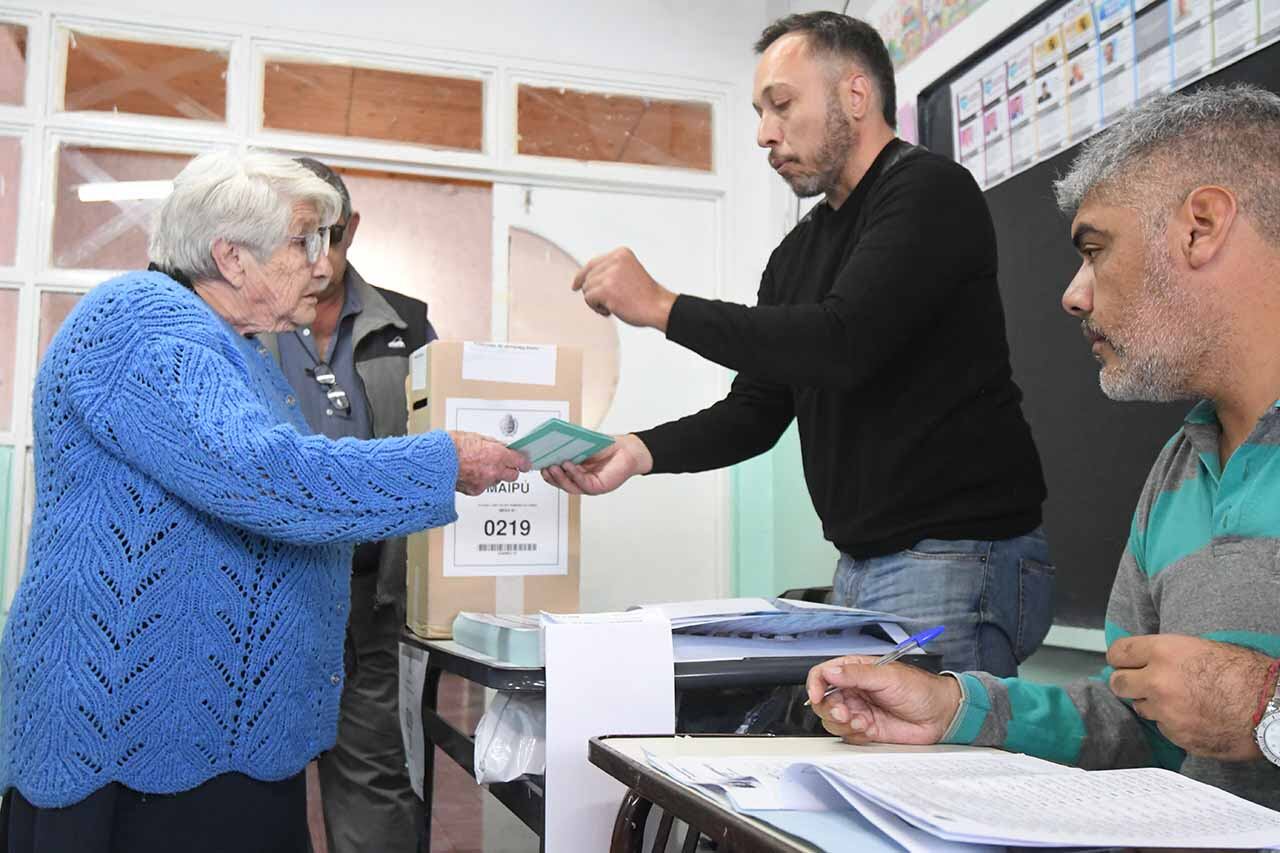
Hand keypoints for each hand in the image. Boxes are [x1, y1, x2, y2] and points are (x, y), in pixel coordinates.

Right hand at [449, 431, 530, 495]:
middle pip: (513, 475)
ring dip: (494, 475)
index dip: (523, 461)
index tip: (524, 461)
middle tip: (505, 464)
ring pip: (497, 481)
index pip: (520, 461)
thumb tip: (499, 445)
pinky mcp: (474, 491)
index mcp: (497, 454)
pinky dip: (480, 481)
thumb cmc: (450, 446)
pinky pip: (483, 487)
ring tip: (481, 466)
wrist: (434, 461)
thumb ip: (491, 443)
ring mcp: (484, 482)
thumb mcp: (475, 436)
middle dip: (510, 470)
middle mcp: (494, 471)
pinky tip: (471, 473)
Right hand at [540, 433, 652, 495]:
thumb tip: (552, 441)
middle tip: (542, 466)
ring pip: (570, 486)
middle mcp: (582, 481)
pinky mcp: (599, 487)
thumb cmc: (608, 448)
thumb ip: (569, 446)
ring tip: (552, 466)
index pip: (558, 476)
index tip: (537, 464)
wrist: (629, 450)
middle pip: (561, 483)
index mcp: (576, 472)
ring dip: (560, 477)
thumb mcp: (583, 445)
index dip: (547, 472)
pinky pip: (584, 484)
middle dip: (550, 476)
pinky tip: (569, 466)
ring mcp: (590, 486)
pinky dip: (575, 475)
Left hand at [573, 248, 677, 330]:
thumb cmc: (645, 295)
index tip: (575, 284)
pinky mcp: (606, 289)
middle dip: (594, 292)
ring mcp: (610, 274)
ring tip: (613, 305)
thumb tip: (584, 279)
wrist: (658, 307)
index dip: (582, 275)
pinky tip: (610, 310)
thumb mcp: (628, 273)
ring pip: (586, 288)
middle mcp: (615, 260)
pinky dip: (596, 307)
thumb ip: (610, 270)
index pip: (593, 263)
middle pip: (588, 277)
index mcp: (621, 253)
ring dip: (596, 301)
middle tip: (609, 302)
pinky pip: (588, 298)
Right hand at [806, 656, 961, 745]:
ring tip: (861, 721)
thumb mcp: (888, 675)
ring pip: (831, 720)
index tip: (816, 695)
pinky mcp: (866, 729)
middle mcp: (854, 691)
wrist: (940, 716)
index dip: (815, 684)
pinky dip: (853, 733)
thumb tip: (831, 672)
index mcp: (855, 670)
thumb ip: (856, 674)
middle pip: (823, 700)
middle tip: (843, 712)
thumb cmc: (920, 689)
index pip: (823, 674)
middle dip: (829, 708)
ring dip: (841, 722)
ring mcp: (859, 710)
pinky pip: (847, 735)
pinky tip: (868, 728)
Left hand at [1108, 634, 1271, 760]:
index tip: (1123, 662)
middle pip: (1118, 683)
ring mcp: (1166, 711)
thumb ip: (1166, 654)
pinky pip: (1163, 728)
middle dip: (1127, 683)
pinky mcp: (1177, 735)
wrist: (1270, 707)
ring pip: (1140, 707)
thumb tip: (1145, 659)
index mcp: (1163, 652)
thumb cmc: (1244, 673)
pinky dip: (1172, 724)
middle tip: (1140, 684)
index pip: (1118, 652)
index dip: (1120, 658)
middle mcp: (1158, 681)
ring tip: (1179, 701)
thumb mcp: (1200, 647)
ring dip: (1152, 705)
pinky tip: (1193, 717)